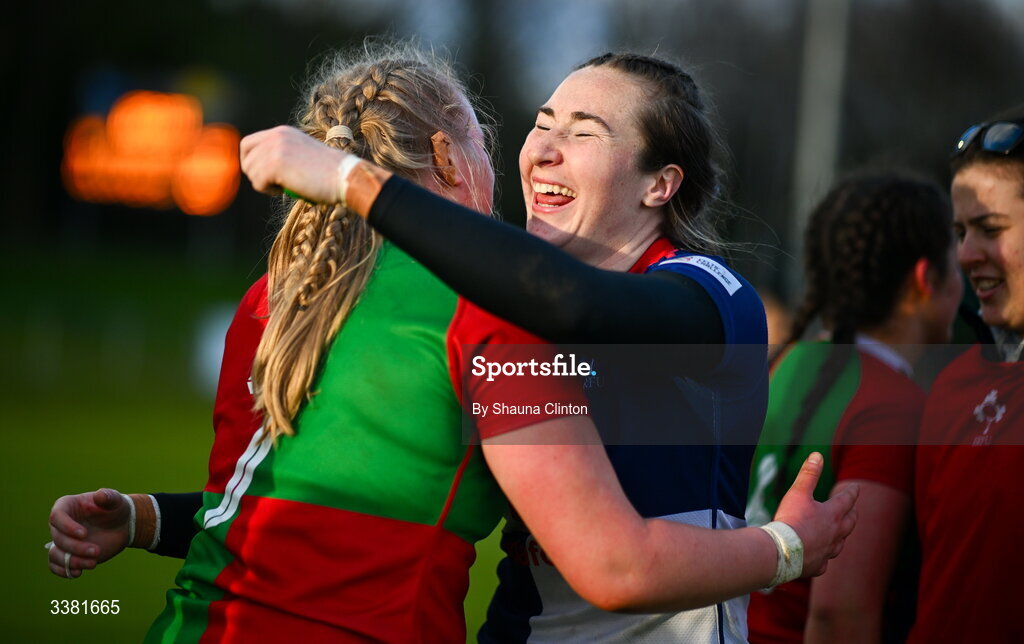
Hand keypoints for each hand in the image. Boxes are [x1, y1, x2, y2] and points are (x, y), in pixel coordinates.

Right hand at [47, 489, 130, 578]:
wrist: (122, 525)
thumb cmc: (116, 508)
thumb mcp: (115, 500)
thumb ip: (108, 496)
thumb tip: (100, 496)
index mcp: (67, 506)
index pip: (56, 516)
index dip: (67, 527)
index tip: (84, 534)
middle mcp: (61, 525)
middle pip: (57, 538)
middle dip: (76, 548)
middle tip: (97, 551)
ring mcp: (63, 540)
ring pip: (55, 554)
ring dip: (71, 562)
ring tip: (93, 563)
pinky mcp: (67, 554)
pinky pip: (55, 565)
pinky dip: (64, 571)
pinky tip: (78, 573)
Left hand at [239, 125, 344, 202]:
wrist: (344, 176)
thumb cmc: (329, 173)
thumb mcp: (302, 154)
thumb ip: (282, 155)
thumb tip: (260, 168)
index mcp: (282, 132)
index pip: (247, 144)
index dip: (250, 161)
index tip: (264, 174)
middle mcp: (276, 136)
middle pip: (246, 159)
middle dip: (256, 175)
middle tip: (275, 183)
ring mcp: (274, 149)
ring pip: (251, 172)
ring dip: (265, 184)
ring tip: (286, 186)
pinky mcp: (275, 164)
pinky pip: (258, 183)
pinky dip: (269, 191)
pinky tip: (286, 189)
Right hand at [773, 452, 858, 577]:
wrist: (782, 551)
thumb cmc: (791, 519)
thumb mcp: (798, 492)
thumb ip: (809, 474)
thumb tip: (818, 456)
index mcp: (832, 514)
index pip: (847, 500)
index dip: (852, 492)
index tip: (856, 488)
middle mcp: (835, 534)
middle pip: (849, 523)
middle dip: (852, 515)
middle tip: (854, 511)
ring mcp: (827, 551)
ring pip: (840, 544)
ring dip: (841, 537)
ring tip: (840, 534)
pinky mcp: (817, 566)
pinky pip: (824, 562)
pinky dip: (823, 558)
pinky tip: (820, 558)